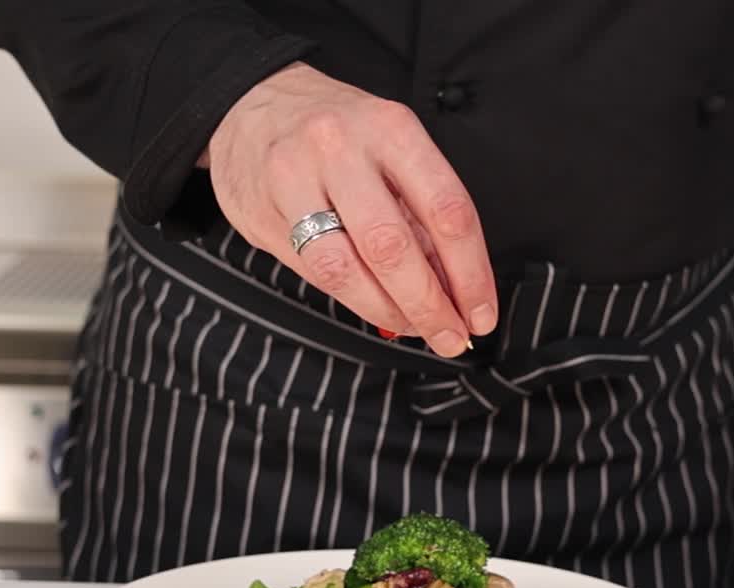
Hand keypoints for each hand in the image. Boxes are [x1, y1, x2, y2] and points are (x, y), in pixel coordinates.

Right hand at [203, 62, 496, 356]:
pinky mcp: (263, 211)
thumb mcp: (391, 147)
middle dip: (430, 304)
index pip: (447, 209)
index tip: (481, 311)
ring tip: (413, 328)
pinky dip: (353, 298)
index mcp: (390, 128)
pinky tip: (376, 307)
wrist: (251, 104)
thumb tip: (457, 284)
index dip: (471, 272)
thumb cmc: (337, 133)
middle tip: (451, 336)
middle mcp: (341, 148)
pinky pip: (315, 271)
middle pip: (394, 245)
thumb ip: (421, 211)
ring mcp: (295, 178)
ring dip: (389, 311)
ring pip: (347, 267)